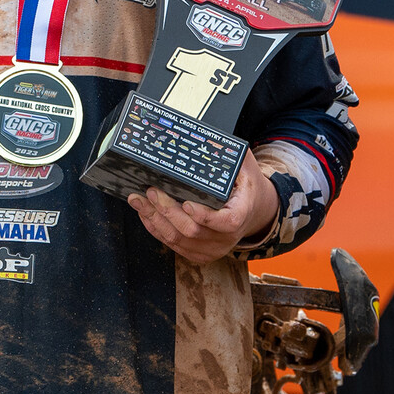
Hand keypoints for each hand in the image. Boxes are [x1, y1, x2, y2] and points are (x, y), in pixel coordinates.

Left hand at [129, 160, 278, 264]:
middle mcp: (227, 236)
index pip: (226, 221)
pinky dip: (156, 229)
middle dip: (167, 210)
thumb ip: (230, 156)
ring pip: (178, 239)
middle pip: (193, 230)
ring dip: (154, 219)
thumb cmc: (246, 186)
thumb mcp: (245, 167)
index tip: (187, 203)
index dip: (205, 216)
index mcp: (241, 213)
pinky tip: (145, 213)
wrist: (254, 211)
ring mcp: (213, 248)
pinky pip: (173, 245)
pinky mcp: (200, 253)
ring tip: (139, 200)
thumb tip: (207, 140)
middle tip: (151, 191)